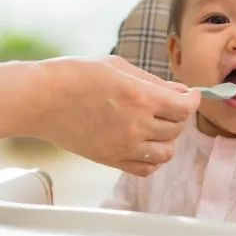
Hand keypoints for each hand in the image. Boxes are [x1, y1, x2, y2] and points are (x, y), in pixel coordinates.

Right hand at [31, 55, 200, 176]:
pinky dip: (154, 159)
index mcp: (140, 97)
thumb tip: (179, 91)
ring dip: (169, 137)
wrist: (41, 99)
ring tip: (157, 124)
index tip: (191, 95)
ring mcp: (124, 146)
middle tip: (169, 103)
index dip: (193, 99)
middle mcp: (136, 125)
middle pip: (178, 128)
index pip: (185, 107)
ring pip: (167, 151)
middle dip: (179, 114)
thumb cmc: (75, 75)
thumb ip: (152, 80)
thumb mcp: (118, 66)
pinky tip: (146, 144)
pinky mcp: (111, 160)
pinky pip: (146, 168)